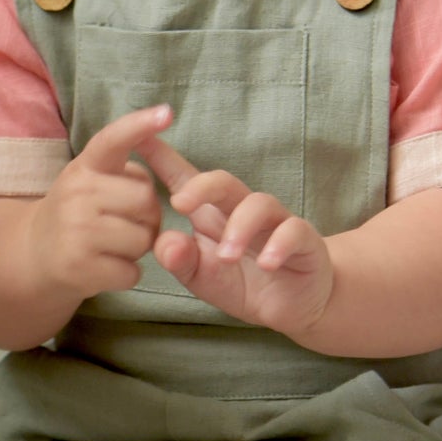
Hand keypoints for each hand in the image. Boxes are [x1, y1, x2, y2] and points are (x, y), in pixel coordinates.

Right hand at [27, 104, 171, 304]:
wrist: (31, 255)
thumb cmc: (75, 213)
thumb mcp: (87, 180)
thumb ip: (119, 172)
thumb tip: (149, 180)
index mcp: (84, 167)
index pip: (112, 139)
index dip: (140, 125)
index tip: (166, 113)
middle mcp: (77, 194)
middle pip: (146, 201)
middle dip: (150, 216)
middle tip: (130, 223)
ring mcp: (76, 232)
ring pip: (143, 240)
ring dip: (139, 248)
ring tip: (115, 245)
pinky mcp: (79, 268)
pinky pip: (132, 272)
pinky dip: (127, 274)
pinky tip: (106, 266)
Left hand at [135, 133, 335, 338]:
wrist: (291, 304)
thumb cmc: (239, 282)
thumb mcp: (199, 275)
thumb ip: (178, 259)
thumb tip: (166, 243)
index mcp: (211, 213)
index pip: (184, 178)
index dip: (161, 156)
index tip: (137, 136)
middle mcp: (242, 209)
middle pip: (224, 181)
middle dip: (201, 186)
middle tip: (179, 204)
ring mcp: (275, 222)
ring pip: (259, 204)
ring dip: (239, 228)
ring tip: (226, 257)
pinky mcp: (304, 240)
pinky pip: (294, 231)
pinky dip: (279, 245)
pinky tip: (266, 264)